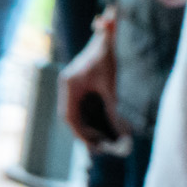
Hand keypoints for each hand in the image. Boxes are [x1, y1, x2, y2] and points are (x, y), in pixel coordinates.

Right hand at [60, 11, 122, 149]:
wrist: (105, 37)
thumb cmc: (106, 56)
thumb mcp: (111, 80)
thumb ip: (112, 104)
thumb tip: (121, 130)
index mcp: (69, 84)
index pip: (68, 116)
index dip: (79, 133)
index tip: (93, 145)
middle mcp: (66, 86)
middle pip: (69, 117)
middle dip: (82, 134)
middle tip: (98, 149)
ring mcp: (71, 87)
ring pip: (73, 114)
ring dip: (85, 128)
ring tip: (102, 143)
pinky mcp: (78, 87)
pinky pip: (79, 108)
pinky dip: (88, 120)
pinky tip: (102, 128)